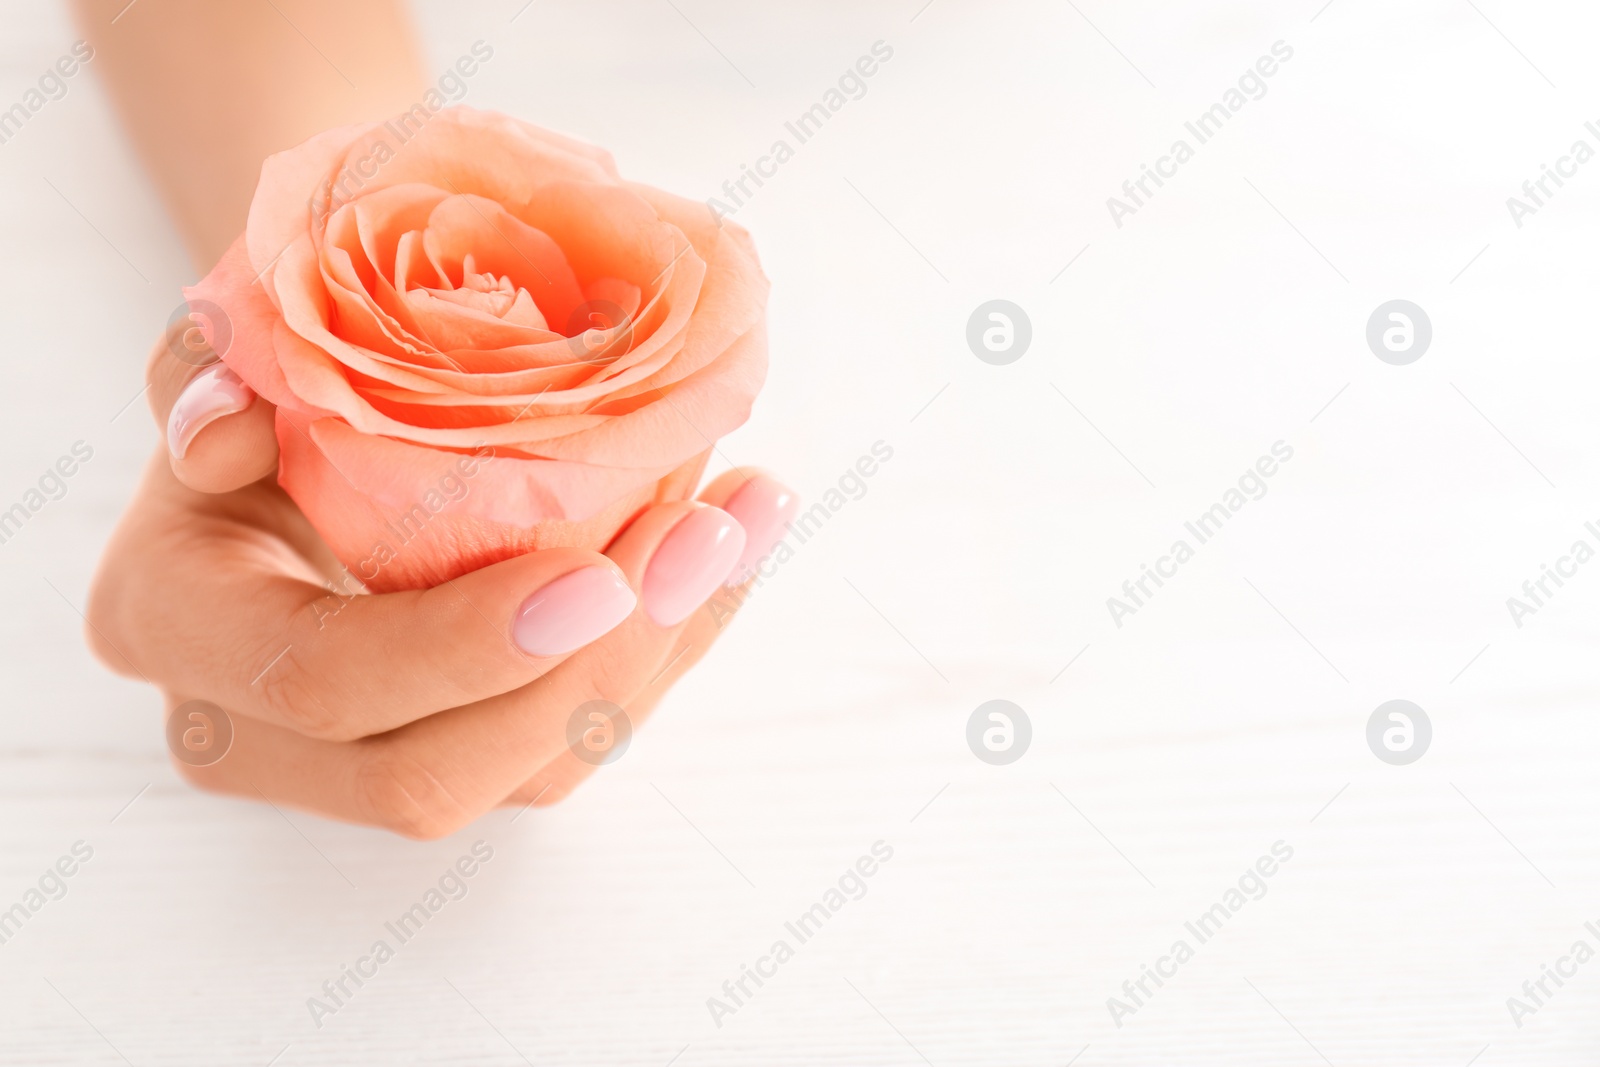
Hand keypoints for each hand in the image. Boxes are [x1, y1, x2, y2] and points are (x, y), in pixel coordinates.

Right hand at [85, 331, 795, 836]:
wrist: (295, 428)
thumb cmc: (260, 374)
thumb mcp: (212, 351)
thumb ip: (198, 369)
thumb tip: (227, 422)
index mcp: (177, 628)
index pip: (324, 680)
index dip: (463, 647)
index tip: (603, 576)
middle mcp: (257, 729)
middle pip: (437, 773)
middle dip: (593, 673)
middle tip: (708, 539)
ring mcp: (360, 755)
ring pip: (527, 770)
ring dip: (656, 656)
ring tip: (744, 525)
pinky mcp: (455, 745)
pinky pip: (568, 736)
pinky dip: (663, 647)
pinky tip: (731, 556)